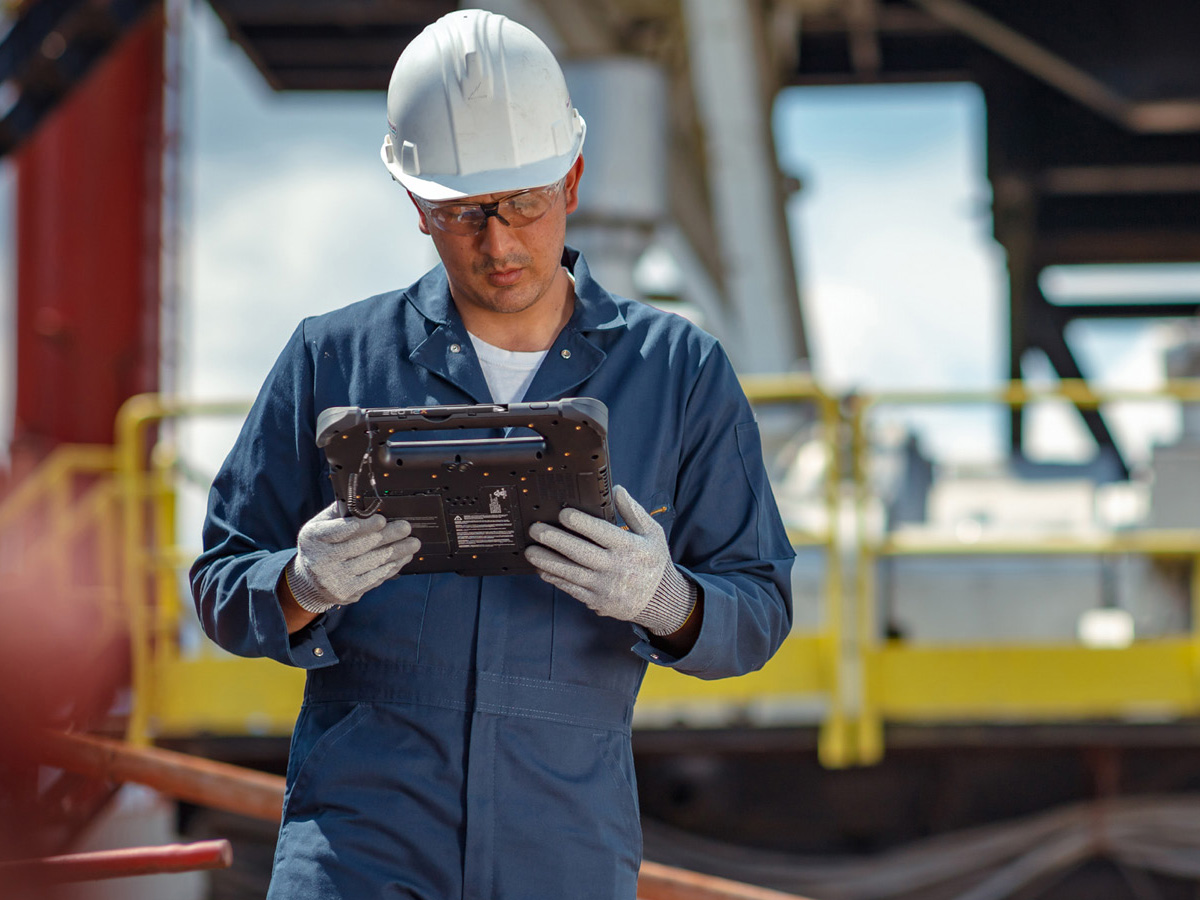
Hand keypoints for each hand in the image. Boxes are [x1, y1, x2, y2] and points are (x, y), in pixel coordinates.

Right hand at [285, 503, 420, 613]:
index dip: (363, 526)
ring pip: (371, 564)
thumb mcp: (320, 524)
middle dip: (387, 536)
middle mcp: (320, 561)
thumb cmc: (321, 545)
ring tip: (413, 543)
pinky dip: (391, 567)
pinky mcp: (348, 593)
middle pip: (360, 547)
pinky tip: (403, 558)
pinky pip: (374, 578)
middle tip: (406, 528)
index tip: (382, 519)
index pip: (340, 531)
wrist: (310, 581)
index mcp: (313, 538)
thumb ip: (338, 512)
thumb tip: (362, 502)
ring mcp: (334, 580)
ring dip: (396, 553)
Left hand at [525, 485, 695, 635]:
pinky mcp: (597, 601)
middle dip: (555, 540)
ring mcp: (605, 587)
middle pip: (580, 553)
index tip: (562, 513)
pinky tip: (542, 569)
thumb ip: (634, 511)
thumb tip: (616, 489)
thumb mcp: (652, 533)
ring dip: (547, 562)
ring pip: (571, 573)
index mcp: (630, 548)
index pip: (602, 533)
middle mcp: (616, 568)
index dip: (581, 523)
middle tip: (535, 530)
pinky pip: (572, 589)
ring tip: (530, 551)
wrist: (660, 599)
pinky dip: (556, 579)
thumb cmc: (653, 560)